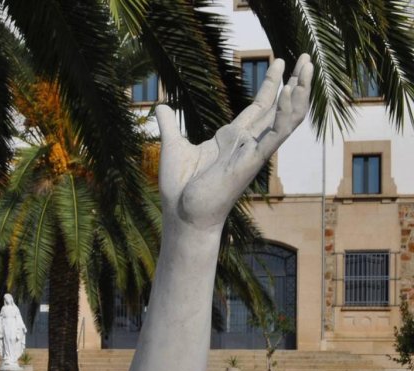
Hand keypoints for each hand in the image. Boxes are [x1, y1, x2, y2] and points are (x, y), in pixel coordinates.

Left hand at [157, 54, 312, 230]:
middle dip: (295, 82)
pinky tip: (288, 92)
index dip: (271, 84)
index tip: (280, 62)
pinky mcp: (253, 161)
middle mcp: (247, 143)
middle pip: (278, 107)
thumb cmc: (179, 188)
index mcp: (231, 138)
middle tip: (307, 57)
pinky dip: (285, 113)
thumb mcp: (172, 146)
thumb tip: (161, 107)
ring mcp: (253, 151)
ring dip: (299, 93)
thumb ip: (169, 126)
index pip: (259, 106)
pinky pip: (276, 134)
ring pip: (286, 118)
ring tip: (308, 68)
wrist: (182, 215)